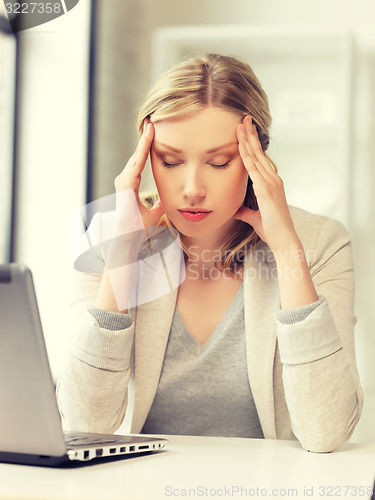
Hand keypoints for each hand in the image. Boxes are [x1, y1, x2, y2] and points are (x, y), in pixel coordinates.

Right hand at [114, 120, 163, 230]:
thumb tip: (167, 201)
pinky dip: (142, 150)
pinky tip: (148, 138)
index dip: (146, 147)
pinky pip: (136, 163)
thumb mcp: (153, 213)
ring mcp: (123, 181)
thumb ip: (159, 205)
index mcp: (131, 185)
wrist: (130, 237)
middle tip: (152, 121)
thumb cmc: (138, 228)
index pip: (140, 162)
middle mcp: (125, 181)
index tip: (152, 133)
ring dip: (144, 140)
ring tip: (151, 124)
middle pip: (137, 155)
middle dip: (145, 138)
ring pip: (136, 156)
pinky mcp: (125, 184)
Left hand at [234, 115, 299, 252]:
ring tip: (241, 124)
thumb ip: (245, 211)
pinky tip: (241, 144)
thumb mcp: (254, 218)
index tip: (245, 131)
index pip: (259, 159)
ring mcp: (271, 183)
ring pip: (256, 157)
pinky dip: (247, 155)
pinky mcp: (266, 190)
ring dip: (247, 140)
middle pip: (259, 152)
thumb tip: (236, 208)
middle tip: (244, 118)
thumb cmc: (272, 230)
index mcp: (271, 183)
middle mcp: (273, 179)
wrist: (284, 240)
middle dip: (250, 135)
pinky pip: (254, 169)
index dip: (252, 144)